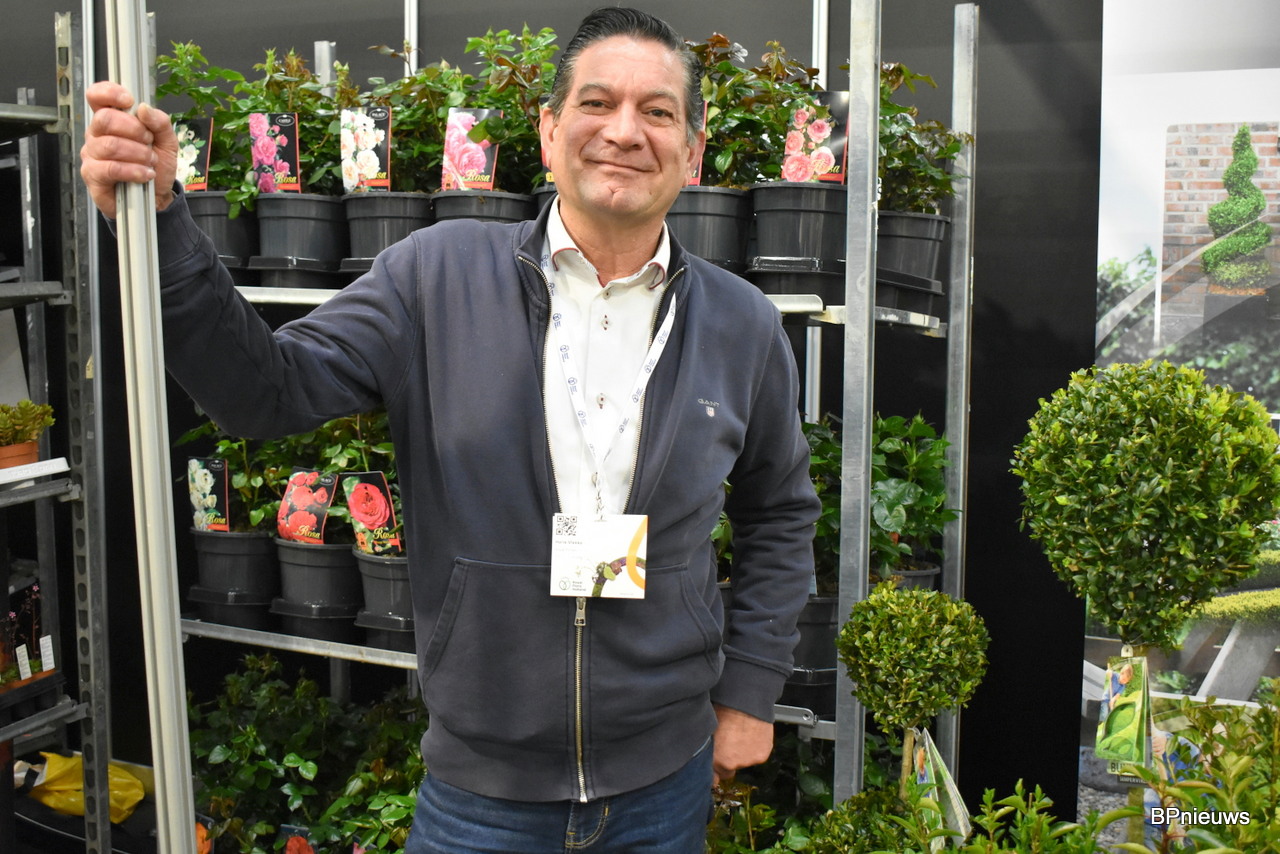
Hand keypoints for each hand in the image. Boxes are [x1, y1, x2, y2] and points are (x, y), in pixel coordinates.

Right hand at [80, 81, 177, 217]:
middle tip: (149, 142)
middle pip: (104, 119)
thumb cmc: (156, 167)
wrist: (157, 197)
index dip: (109, 93)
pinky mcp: (92, 176)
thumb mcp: (167, 142)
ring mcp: (92, 155)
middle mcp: (97, 134)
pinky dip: (132, 170)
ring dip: (137, 153)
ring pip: (109, 145)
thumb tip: (144, 108)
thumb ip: (160, 123)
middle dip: (134, 130)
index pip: (97, 96)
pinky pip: (109, 168)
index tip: (128, 101)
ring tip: (150, 162)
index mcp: (112, 120)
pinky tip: (144, 174)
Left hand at [711, 704, 772, 784]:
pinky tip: (751, 734)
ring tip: (740, 734)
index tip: (714, 768)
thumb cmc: (724, 710)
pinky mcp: (762, 754)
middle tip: (729, 744)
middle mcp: (733, 764)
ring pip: (744, 762)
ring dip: (742, 753)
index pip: (713, 777)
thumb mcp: (707, 730)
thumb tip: (702, 756)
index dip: (714, 770)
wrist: (745, 701)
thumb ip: (705, 750)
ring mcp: (749, 760)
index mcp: (716, 759)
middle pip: (729, 771)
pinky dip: (754, 748)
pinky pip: (756, 755)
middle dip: (728, 762)